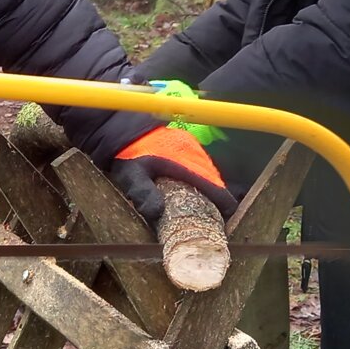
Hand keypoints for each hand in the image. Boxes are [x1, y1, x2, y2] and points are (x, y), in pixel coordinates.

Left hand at [109, 125, 238, 223]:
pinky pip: (203, 166)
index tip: (224, 220)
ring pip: (211, 173)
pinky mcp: (189, 146)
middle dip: (219, 201)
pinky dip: (204, 179)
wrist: (125, 128)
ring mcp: (193, 148)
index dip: (223, 205)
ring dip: (211, 190)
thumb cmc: (128, 154)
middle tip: (215, 221)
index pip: (215, 186)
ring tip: (207, 209)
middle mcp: (195, 154)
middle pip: (217, 182)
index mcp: (186, 163)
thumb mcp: (131, 175)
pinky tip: (195, 191)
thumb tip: (157, 212)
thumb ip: (143, 192)